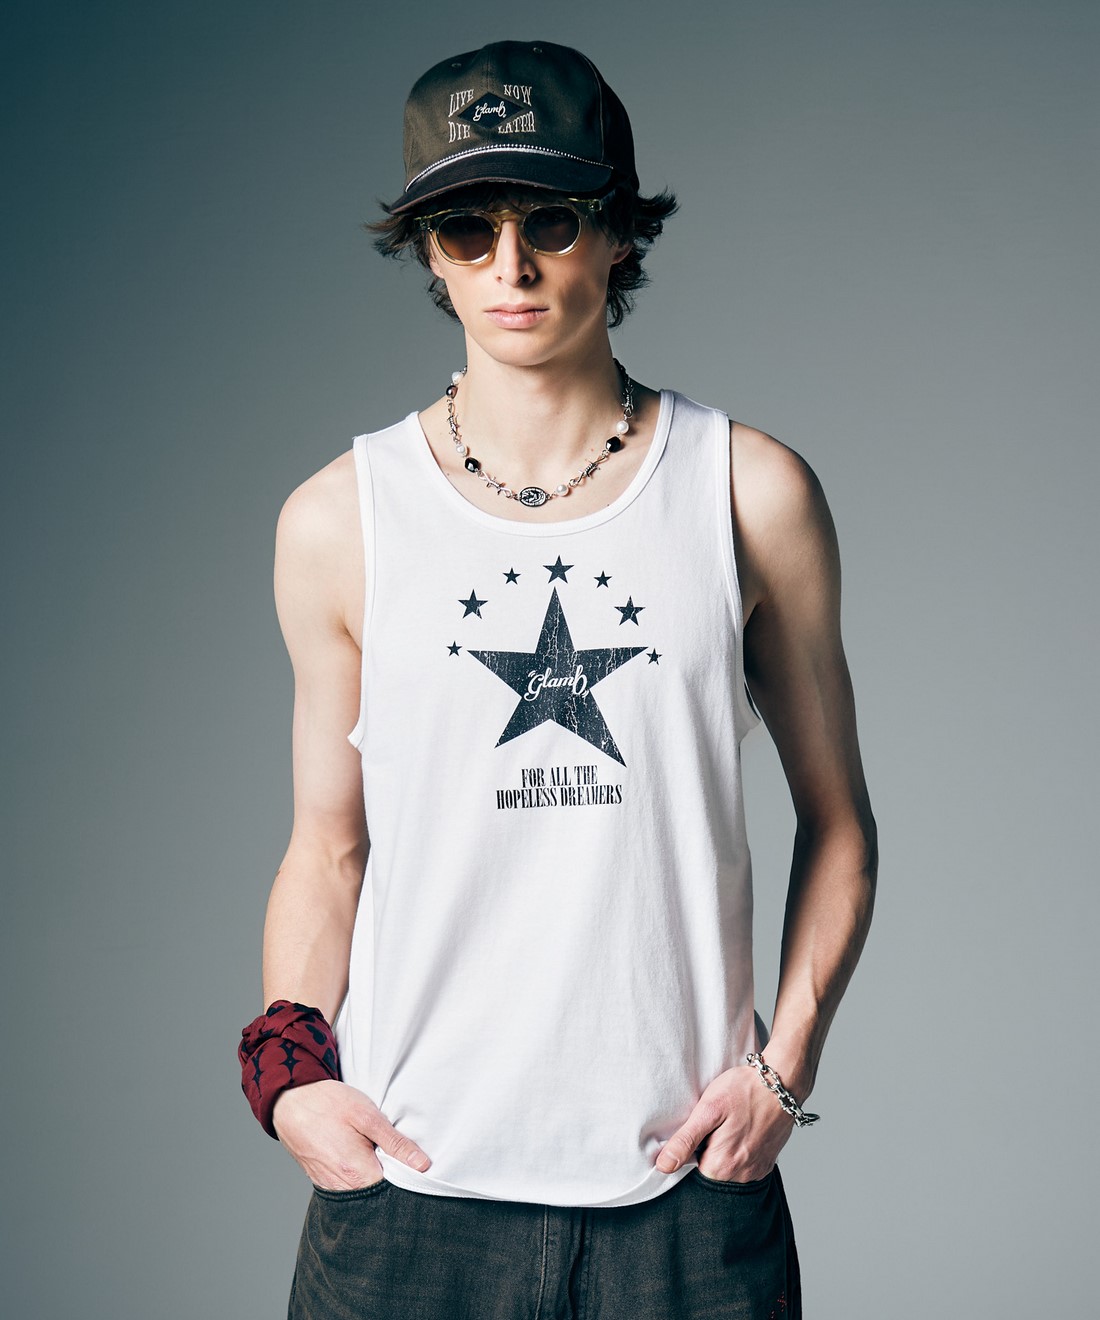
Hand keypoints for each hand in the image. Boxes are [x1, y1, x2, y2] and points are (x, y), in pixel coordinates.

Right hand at [272, 1079, 430, 1190]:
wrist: (290, 1100)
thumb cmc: (328, 1104)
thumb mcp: (367, 1116)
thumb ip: (395, 1143)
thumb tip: (423, 1165)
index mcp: (357, 1174)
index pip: (393, 1193)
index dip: (408, 1180)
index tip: (416, 1167)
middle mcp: (342, 1188)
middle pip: (377, 1195)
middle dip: (391, 1181)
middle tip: (397, 1156)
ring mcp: (329, 1186)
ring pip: (361, 1192)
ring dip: (373, 1177)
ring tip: (377, 1153)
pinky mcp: (321, 1180)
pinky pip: (346, 1187)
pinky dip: (357, 1176)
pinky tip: (361, 1157)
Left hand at [655, 1065, 794, 1181]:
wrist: (783, 1083)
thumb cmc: (744, 1091)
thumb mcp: (709, 1109)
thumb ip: (685, 1140)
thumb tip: (663, 1166)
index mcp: (721, 1166)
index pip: (689, 1172)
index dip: (687, 1151)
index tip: (694, 1132)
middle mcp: (740, 1176)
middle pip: (709, 1172)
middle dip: (704, 1152)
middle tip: (712, 1125)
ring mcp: (755, 1172)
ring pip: (726, 1170)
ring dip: (722, 1152)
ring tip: (727, 1126)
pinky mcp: (766, 1164)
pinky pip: (743, 1166)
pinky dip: (738, 1152)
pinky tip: (739, 1131)